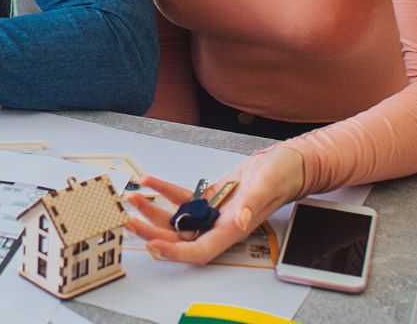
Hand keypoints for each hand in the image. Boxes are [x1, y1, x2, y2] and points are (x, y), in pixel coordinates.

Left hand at [123, 146, 304, 262]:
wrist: (286, 163)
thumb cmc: (281, 174)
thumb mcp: (267, 184)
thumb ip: (253, 203)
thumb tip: (240, 221)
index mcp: (233, 229)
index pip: (200, 250)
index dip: (175, 252)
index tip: (153, 245)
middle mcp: (220, 226)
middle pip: (181, 239)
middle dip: (153, 233)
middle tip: (130, 222)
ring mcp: (213, 214)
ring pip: (177, 221)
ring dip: (153, 213)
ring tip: (134, 199)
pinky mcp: (210, 199)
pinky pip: (182, 200)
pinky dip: (164, 192)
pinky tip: (150, 182)